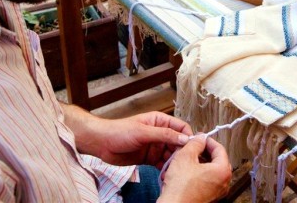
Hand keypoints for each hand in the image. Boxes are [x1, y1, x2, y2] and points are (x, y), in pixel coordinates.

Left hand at [71, 109, 192, 168]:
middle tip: (187, 163)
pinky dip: (166, 169)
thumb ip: (164, 135)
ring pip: (171, 154)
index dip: (188, 136)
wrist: (101, 144)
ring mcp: (155, 146)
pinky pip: (162, 163)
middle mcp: (160, 133)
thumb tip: (184, 138)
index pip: (181, 127)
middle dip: (183, 152)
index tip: (194, 147)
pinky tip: (169, 175)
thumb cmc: (120, 131)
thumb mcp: (143, 131)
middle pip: (178, 142)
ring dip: (175, 162)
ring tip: (178, 170)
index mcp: (160, 121)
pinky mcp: (149, 158)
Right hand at [158, 135, 231, 202]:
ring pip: (211, 170)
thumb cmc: (180, 187)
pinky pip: (207, 181)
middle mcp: (224, 182)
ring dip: (200, 162)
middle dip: (204, 151)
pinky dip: (199, 173)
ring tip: (187, 158)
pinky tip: (187, 171)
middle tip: (193, 146)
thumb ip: (195, 143)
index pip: (219, 148)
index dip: (207, 140)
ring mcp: (217, 192)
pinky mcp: (209, 197)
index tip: (199, 137)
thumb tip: (201, 138)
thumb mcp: (186, 156)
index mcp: (223, 171)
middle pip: (217, 160)